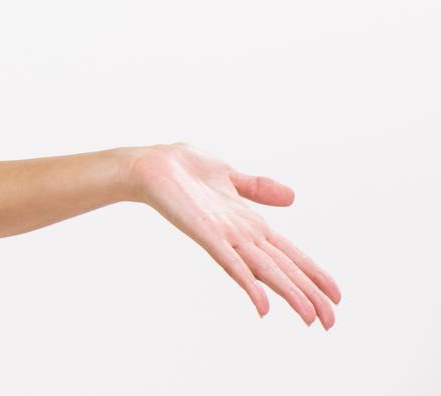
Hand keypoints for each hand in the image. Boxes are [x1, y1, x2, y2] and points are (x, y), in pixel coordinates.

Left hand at [127, 141, 341, 327]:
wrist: (148, 163)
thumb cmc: (183, 169)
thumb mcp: (229, 174)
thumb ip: (258, 188)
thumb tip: (292, 196)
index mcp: (250, 222)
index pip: (289, 252)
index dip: (314, 273)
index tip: (337, 296)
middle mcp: (241, 234)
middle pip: (283, 268)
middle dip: (309, 294)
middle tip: (331, 323)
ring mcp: (225, 236)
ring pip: (265, 270)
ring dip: (289, 294)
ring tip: (310, 319)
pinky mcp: (207, 234)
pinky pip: (231, 262)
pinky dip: (248, 284)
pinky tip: (263, 307)